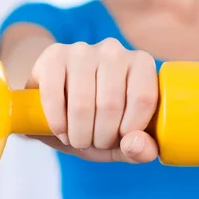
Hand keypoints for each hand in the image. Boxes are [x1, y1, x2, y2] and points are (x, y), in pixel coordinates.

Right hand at [25, 38, 158, 162]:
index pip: (143, 97)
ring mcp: (82, 50)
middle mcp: (113, 50)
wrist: (61, 98)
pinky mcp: (54, 55)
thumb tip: (134, 144)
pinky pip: (54, 94)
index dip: (132, 128)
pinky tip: (61, 131)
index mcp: (141, 63)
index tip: (121, 140)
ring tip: (79, 140)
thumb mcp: (126, 139)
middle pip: (111, 102)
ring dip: (80, 133)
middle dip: (102, 136)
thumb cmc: (101, 120)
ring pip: (82, 102)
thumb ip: (143, 148)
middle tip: (96, 143)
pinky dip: (57, 122)